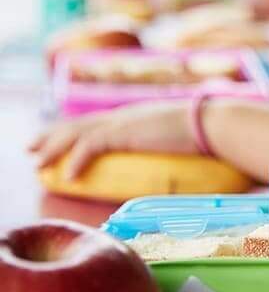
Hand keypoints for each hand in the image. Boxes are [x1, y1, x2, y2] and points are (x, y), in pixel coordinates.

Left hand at [29, 101, 196, 179]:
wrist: (213, 123)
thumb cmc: (206, 134)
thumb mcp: (181, 142)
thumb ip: (170, 150)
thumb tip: (176, 170)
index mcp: (136, 116)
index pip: (96, 122)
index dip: (73, 130)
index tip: (58, 139)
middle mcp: (125, 115)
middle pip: (77, 124)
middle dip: (51, 136)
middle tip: (32, 147)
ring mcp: (123, 121)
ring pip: (75, 133)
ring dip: (52, 148)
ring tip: (36, 162)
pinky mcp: (123, 132)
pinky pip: (89, 146)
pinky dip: (75, 160)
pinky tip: (68, 176)